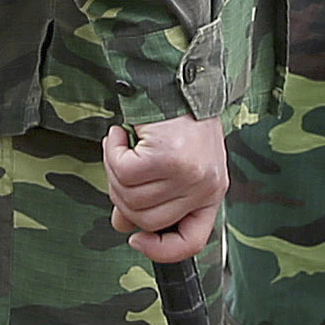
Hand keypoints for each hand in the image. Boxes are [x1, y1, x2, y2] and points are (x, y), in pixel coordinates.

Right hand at [101, 116, 228, 262]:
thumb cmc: (178, 117)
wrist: (179, 74)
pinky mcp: (167, 156)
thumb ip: (153, 196)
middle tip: (121, 166)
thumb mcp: (174, 162)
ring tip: (121, 145)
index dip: (161, 251)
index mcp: (212, 191)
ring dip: (114, 171)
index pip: (191, 242)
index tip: (135, 239)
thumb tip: (121, 223)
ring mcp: (187, 173)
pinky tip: (119, 135)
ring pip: (131, 197)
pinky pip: (122, 172)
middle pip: (147, 220)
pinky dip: (112, 153)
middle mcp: (204, 186)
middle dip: (123, 198)